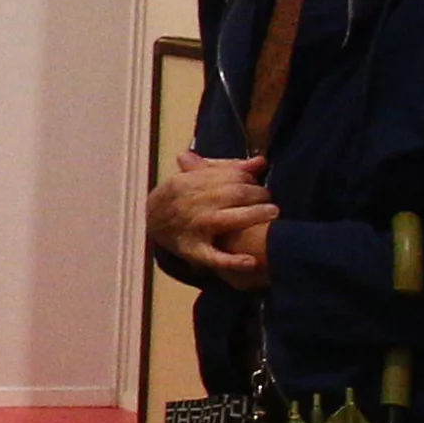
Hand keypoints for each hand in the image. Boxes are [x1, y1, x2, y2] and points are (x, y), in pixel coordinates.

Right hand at [149, 149, 276, 289]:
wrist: (150, 223)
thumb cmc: (179, 197)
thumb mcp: (193, 177)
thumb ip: (226, 168)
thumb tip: (261, 161)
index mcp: (189, 182)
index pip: (230, 176)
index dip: (250, 179)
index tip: (257, 183)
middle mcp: (192, 204)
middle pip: (235, 194)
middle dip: (259, 195)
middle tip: (269, 200)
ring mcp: (194, 228)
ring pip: (230, 220)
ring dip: (255, 216)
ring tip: (273, 214)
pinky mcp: (193, 251)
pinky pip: (215, 257)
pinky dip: (233, 261)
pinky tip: (251, 261)